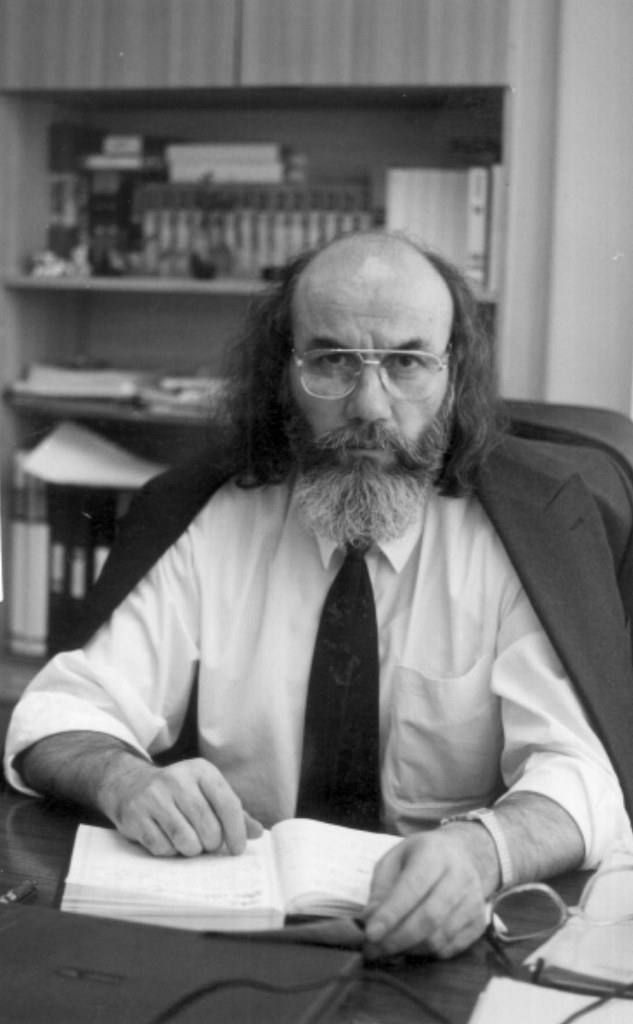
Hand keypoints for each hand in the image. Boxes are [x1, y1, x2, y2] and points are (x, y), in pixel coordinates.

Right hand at [100, 755, 262, 856]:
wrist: (130, 784)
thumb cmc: (179, 793)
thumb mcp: (207, 792)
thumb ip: (233, 811)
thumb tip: (257, 833)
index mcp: (201, 771)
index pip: (228, 805)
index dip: (237, 832)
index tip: (237, 849)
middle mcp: (178, 779)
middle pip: (209, 828)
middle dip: (212, 844)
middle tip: (207, 843)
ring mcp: (155, 797)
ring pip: (186, 841)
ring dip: (191, 850)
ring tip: (188, 841)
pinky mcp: (136, 816)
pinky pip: (163, 848)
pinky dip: (170, 851)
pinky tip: (167, 839)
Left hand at [362, 829, 488, 959]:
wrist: (460, 853)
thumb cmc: (420, 857)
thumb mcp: (394, 859)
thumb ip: (381, 888)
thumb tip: (370, 921)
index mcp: (434, 853)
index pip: (413, 887)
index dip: (391, 913)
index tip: (370, 934)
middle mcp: (460, 876)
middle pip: (429, 917)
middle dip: (397, 939)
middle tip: (372, 950)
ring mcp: (473, 900)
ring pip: (439, 937)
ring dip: (408, 949)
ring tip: (385, 949)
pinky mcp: (479, 922)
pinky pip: (451, 948)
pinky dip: (426, 953)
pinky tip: (410, 947)